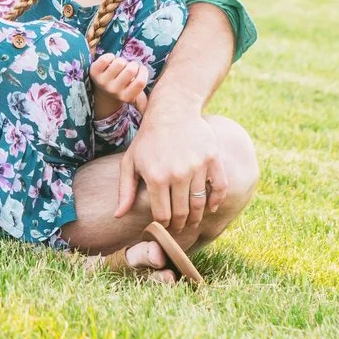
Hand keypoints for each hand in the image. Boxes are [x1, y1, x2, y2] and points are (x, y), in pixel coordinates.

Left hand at [88, 54, 148, 113]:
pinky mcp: (94, 72)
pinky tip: (111, 61)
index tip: (141, 69)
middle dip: (133, 64)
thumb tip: (150, 107)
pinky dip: (111, 56)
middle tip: (130, 67)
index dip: (143, 71)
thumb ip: (143, 100)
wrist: (102, 92)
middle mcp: (114, 91)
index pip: (140, 82)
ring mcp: (103, 82)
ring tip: (120, 66)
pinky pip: (106, 59)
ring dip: (122, 61)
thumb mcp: (134, 96)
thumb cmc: (123, 90)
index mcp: (126, 97)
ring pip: (119, 63)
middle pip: (131, 70)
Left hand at [114, 101, 222, 240]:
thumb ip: (125, 190)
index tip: (164, 228)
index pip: (162, 215)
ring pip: (200, 204)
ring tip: (193, 221)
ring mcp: (197, 166)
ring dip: (197, 217)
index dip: (163, 226)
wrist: (172, 110)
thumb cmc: (148, 139)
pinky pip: (220, 187)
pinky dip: (217, 201)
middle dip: (180, 225)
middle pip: (182, 213)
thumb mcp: (130, 162)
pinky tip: (211, 207)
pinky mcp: (213, 158)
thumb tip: (118, 216)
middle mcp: (177, 173)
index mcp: (156, 177)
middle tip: (180, 228)